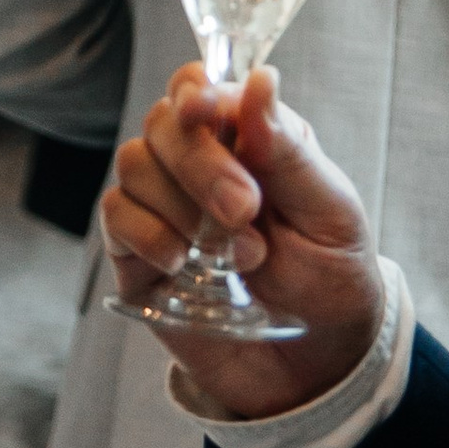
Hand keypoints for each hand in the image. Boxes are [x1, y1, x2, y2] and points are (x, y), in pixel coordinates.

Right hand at [103, 61, 386, 420]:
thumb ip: (290, 151)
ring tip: (238, 257)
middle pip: (163, 123)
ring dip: (183, 208)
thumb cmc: (331, 280)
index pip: (201, 87)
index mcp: (249, 138)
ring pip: (134, 164)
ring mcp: (164, 206)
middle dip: (201, 164)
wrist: (316, 367)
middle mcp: (199, 163)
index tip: (204, 111)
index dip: (195, 91)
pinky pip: (116, 217)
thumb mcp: (331, 214)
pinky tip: (183, 263)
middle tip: (246, 211)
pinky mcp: (138, 253)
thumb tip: (261, 81)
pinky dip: (149, 234)